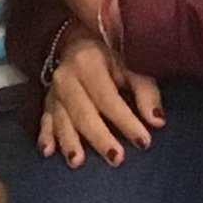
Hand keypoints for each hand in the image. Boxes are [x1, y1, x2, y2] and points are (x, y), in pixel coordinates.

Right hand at [37, 29, 164, 166]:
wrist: (79, 40)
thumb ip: (145, 91)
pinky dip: (45, 136)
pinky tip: (47, 152)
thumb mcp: (131, 65)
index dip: (126, 120)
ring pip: (61, 119)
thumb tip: (157, 121)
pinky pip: (44, 120)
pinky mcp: (47, 102)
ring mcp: (54, 91)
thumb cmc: (111, 57)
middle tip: (116, 159)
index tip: (143, 142)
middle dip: (99, 137)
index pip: (108, 97)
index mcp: (89, 63)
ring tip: (77, 162)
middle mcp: (67, 77)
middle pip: (83, 112)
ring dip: (69, 141)